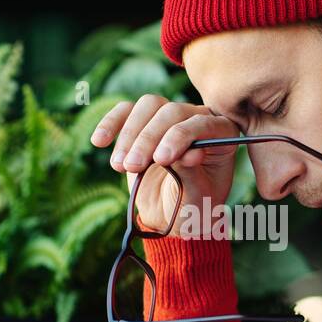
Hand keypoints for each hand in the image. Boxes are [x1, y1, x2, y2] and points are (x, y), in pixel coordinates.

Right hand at [90, 94, 240, 235]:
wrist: (172, 215)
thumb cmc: (193, 207)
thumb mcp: (197, 198)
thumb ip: (192, 174)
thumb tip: (187, 153)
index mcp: (222, 134)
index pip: (201, 124)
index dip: (180, 138)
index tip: (161, 160)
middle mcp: (197, 118)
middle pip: (172, 111)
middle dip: (149, 138)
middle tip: (134, 166)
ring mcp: (169, 118)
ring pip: (148, 106)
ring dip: (130, 134)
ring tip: (121, 166)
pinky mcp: (143, 123)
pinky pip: (125, 111)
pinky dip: (111, 124)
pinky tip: (99, 141)